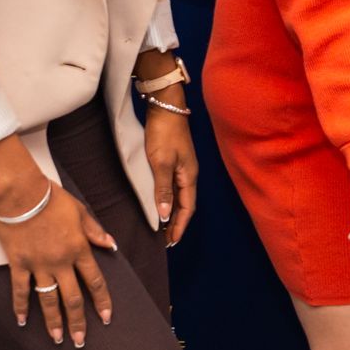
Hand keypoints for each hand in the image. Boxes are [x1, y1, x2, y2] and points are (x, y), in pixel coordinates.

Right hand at [0, 180, 115, 346]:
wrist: (21, 192)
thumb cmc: (52, 198)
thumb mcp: (81, 212)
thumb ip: (95, 232)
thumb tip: (112, 245)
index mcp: (80, 250)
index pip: (95, 282)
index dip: (102, 302)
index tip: (106, 318)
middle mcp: (61, 262)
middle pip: (73, 298)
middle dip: (78, 322)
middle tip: (80, 341)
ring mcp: (39, 265)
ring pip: (48, 299)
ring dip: (53, 321)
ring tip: (57, 339)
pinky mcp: (18, 263)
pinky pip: (20, 289)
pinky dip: (21, 306)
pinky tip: (23, 321)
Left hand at [142, 98, 197, 245]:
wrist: (167, 108)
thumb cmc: (164, 134)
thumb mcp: (161, 162)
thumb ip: (163, 189)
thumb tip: (165, 215)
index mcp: (189, 177)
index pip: (187, 208)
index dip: (179, 226)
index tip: (171, 241)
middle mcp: (189, 175)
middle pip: (186, 205)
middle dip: (177, 223)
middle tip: (167, 240)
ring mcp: (184, 168)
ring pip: (180, 197)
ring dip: (173, 213)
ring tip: (164, 227)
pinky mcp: (177, 162)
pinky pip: (175, 188)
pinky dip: (170, 200)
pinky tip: (163, 203)